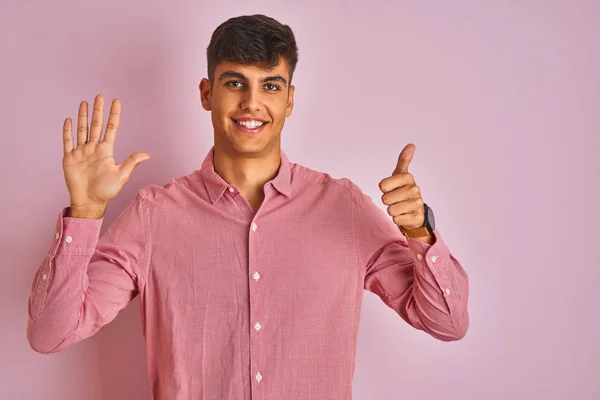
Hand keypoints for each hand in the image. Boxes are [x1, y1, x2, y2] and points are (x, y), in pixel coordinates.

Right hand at [62, 94, 149, 214]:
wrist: (89, 202)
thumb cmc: (107, 191)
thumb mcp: (121, 176)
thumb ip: (131, 163)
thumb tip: (147, 155)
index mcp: (107, 151)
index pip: (111, 128)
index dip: (114, 114)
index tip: (117, 101)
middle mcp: (94, 148)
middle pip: (96, 125)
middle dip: (98, 110)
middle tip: (99, 96)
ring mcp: (81, 152)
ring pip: (82, 130)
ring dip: (82, 116)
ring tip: (84, 102)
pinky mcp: (69, 158)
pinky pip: (68, 141)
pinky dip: (68, 131)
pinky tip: (69, 120)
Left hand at [378, 144, 424, 229]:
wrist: (415, 211)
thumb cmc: (403, 191)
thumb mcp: (400, 175)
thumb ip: (403, 160)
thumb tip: (411, 145)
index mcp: (408, 178)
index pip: (382, 185)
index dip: (384, 189)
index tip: (391, 188)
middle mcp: (414, 189)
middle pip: (385, 199)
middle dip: (388, 201)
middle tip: (395, 199)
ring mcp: (417, 204)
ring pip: (391, 210)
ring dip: (392, 210)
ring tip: (400, 207)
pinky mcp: (416, 217)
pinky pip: (397, 220)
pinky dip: (398, 219)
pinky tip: (404, 215)